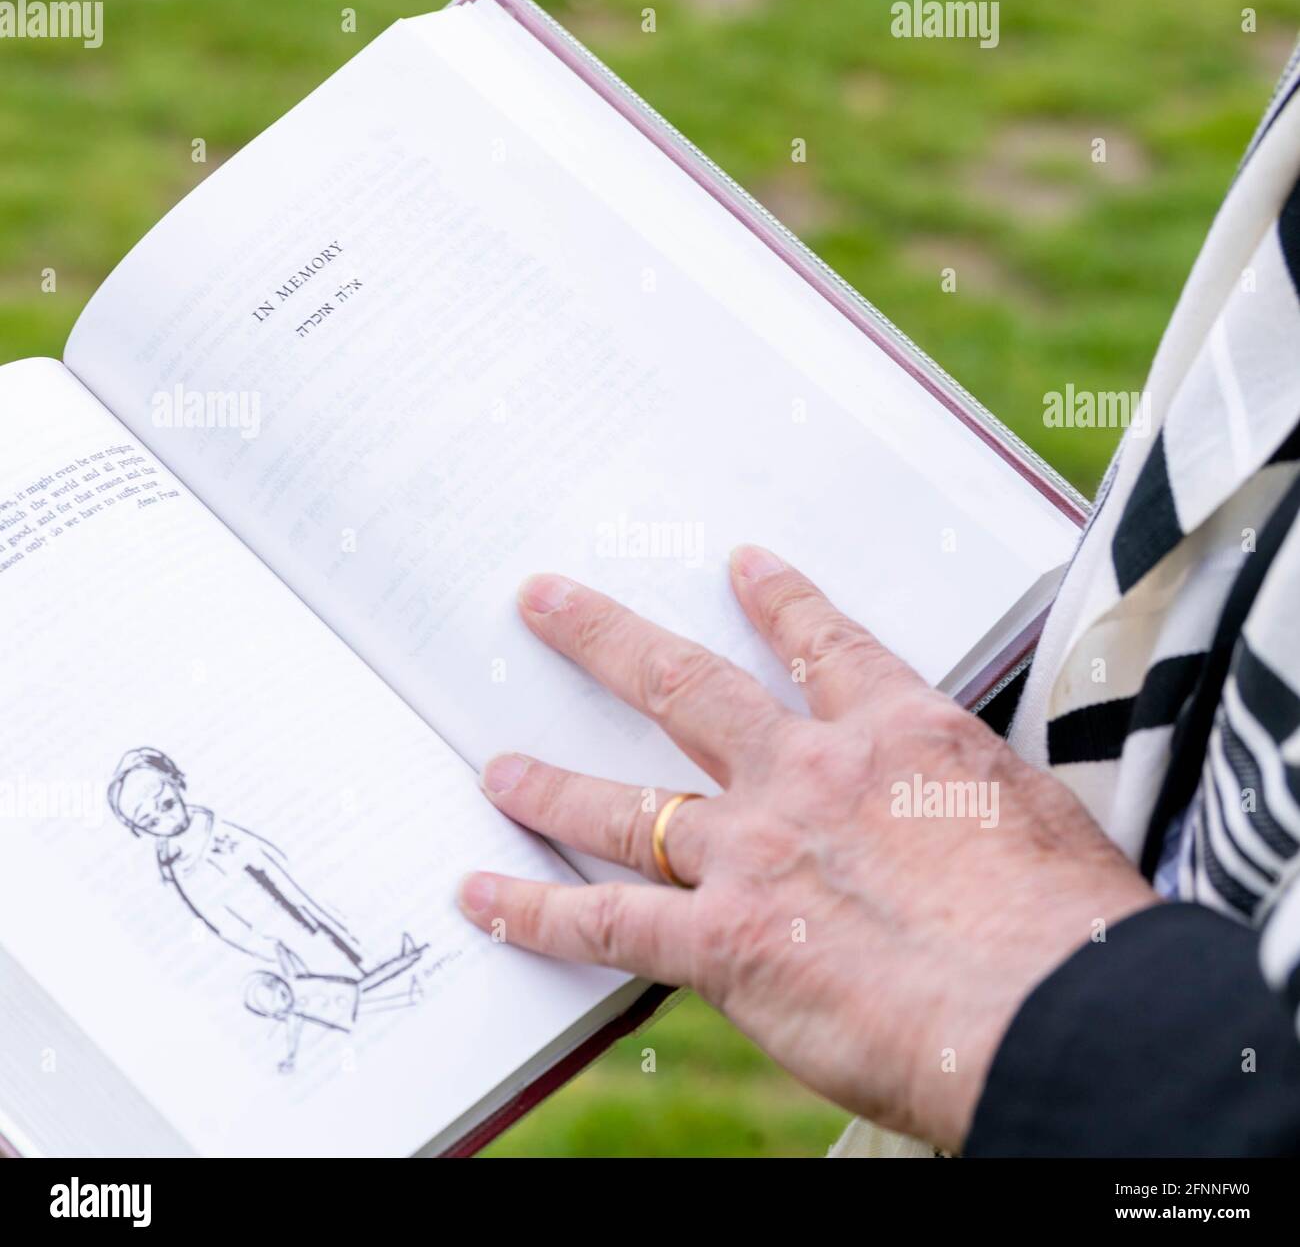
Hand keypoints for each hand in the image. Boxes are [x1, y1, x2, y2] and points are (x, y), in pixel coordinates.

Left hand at [457, 546, 1156, 1149]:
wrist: (1056, 1006)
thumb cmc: (1074, 924)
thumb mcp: (1039, 820)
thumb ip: (971, 804)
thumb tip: (962, 823)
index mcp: (898, 736)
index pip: (826, 646)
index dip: (780, 601)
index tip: (745, 566)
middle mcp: (808, 776)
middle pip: (686, 689)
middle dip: (607, 640)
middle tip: (548, 601)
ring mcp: (755, 853)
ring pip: (628, 806)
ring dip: (554, 783)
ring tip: (501, 766)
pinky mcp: (726, 941)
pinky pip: (607, 923)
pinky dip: (536, 911)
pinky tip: (483, 896)